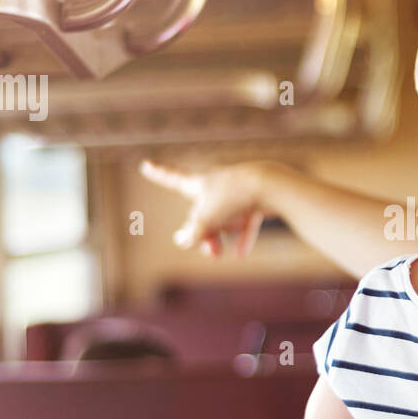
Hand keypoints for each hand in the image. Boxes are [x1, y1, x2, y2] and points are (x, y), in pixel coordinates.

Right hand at [139, 159, 268, 257]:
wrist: (271, 186)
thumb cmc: (233, 199)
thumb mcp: (205, 219)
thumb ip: (191, 232)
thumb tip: (182, 240)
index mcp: (199, 183)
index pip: (172, 177)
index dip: (158, 174)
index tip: (146, 164)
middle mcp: (216, 185)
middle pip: (201, 213)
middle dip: (201, 235)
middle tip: (210, 253)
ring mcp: (236, 192)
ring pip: (222, 219)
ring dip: (218, 237)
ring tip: (218, 254)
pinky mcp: (255, 200)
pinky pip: (245, 221)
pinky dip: (242, 237)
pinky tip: (241, 253)